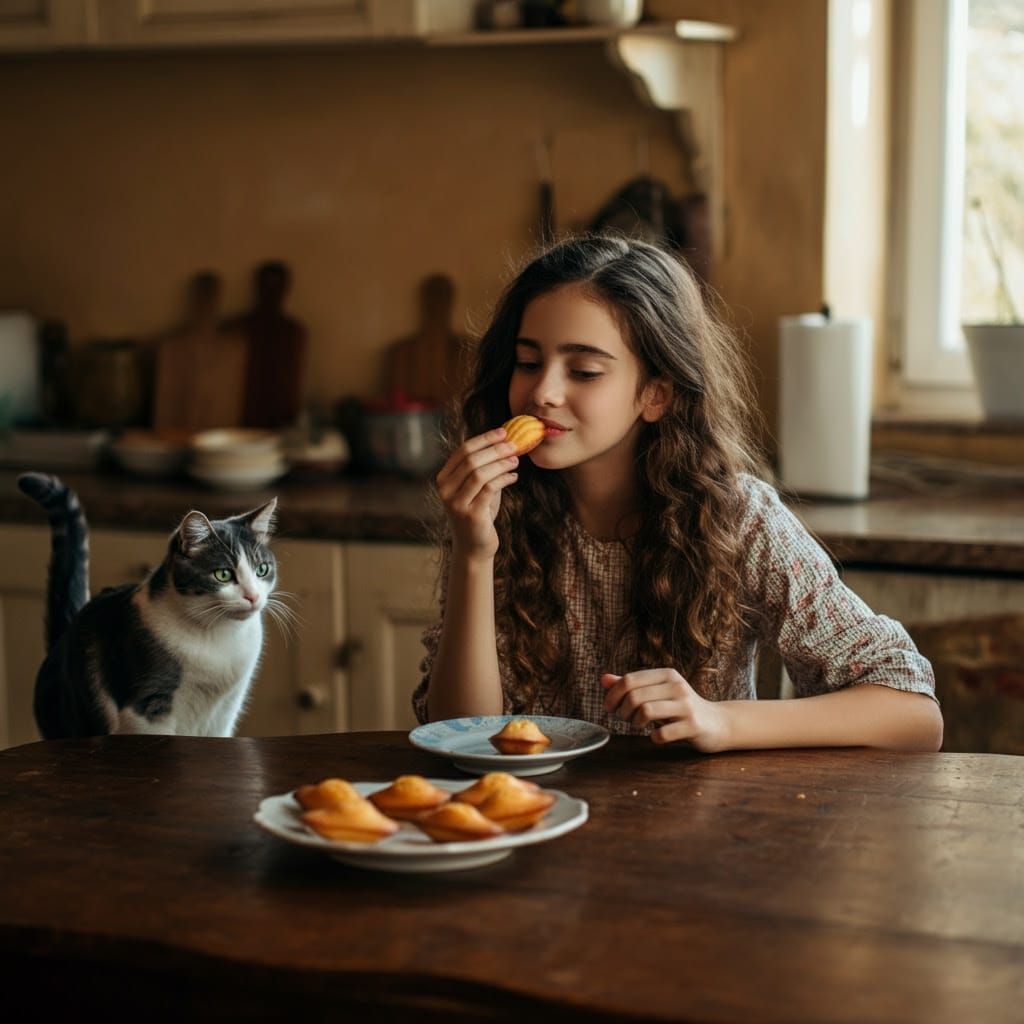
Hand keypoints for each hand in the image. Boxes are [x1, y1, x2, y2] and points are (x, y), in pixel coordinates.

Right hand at [435, 428, 519, 559]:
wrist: (474, 546)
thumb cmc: (479, 513)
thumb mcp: (477, 487)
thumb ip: (484, 467)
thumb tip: (505, 442)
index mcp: (444, 478)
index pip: (463, 451)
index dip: (484, 439)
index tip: (503, 432)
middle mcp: (445, 490)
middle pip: (471, 460)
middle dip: (495, 449)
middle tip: (514, 445)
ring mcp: (455, 503)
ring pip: (479, 473)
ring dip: (501, 463)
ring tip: (516, 460)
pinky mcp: (470, 514)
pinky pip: (489, 489)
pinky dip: (504, 479)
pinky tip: (514, 476)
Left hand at [601, 670, 731, 752]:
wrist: (717, 723)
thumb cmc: (681, 708)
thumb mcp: (657, 692)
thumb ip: (631, 686)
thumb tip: (603, 679)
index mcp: (666, 675)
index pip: (629, 679)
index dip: (613, 695)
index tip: (609, 708)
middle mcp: (677, 686)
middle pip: (634, 696)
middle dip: (622, 711)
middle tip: (625, 719)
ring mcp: (686, 706)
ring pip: (646, 710)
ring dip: (634, 722)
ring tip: (638, 726)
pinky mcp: (693, 725)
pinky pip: (662, 733)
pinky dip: (654, 737)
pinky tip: (657, 736)